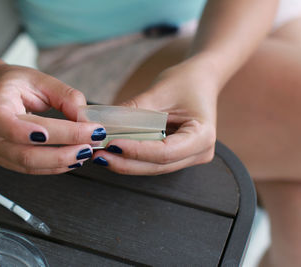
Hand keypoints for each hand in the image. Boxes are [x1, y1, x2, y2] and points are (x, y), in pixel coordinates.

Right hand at [0, 64, 104, 173]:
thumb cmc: (15, 84)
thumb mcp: (40, 79)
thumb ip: (65, 96)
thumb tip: (86, 119)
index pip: (4, 122)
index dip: (27, 132)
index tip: (55, 134)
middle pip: (25, 151)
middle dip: (62, 150)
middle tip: (90, 142)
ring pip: (30, 164)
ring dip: (62, 161)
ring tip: (86, 151)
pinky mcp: (7, 160)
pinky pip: (33, 169)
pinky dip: (56, 166)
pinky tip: (74, 159)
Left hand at [93, 57, 217, 174]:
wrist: (200, 79)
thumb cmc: (184, 81)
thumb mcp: (158, 92)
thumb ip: (131, 112)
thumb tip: (101, 125)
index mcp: (202, 135)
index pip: (165, 152)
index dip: (136, 151)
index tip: (111, 144)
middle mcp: (199, 152)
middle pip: (157, 165)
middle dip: (125, 162)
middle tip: (98, 155)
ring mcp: (189, 157)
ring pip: (152, 167)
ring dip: (125, 163)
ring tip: (100, 154)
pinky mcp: (177, 156)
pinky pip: (152, 162)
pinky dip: (131, 158)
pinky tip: (112, 152)